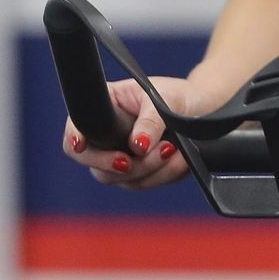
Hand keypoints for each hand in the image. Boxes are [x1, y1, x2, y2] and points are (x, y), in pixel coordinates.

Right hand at [61, 74, 201, 190]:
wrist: (203, 110)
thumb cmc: (177, 96)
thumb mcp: (164, 99)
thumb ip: (150, 121)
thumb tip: (137, 146)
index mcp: (105, 108)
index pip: (79, 127)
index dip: (75, 137)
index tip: (81, 145)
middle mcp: (108, 136)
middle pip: (95, 164)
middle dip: (118, 164)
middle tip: (140, 156)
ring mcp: (123, 157)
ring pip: (123, 179)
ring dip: (150, 169)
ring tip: (173, 149)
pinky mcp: (143, 173)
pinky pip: (147, 182)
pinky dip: (166, 174)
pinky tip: (181, 159)